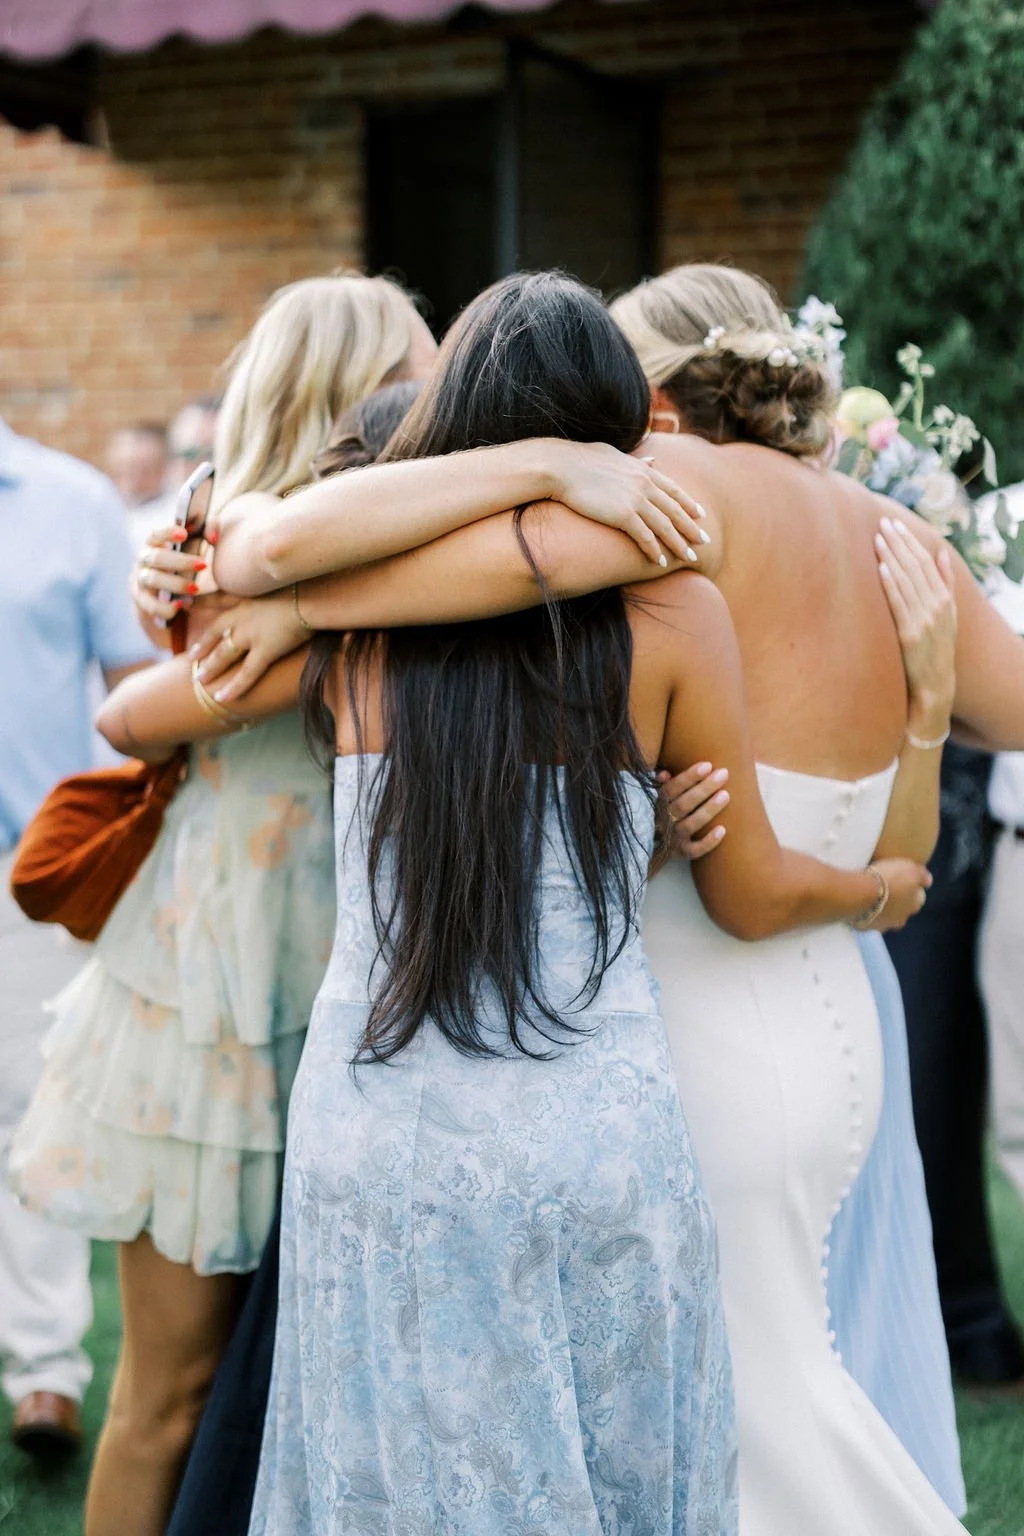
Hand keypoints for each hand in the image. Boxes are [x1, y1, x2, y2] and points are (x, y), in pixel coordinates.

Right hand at [133, 526, 217, 624]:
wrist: (168, 602)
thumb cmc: (185, 568)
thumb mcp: (195, 550)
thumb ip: (206, 534)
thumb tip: (213, 537)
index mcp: (154, 545)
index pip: (156, 535)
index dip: (167, 533)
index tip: (184, 534)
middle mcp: (143, 561)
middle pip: (156, 557)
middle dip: (180, 561)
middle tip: (203, 564)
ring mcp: (140, 581)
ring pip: (153, 579)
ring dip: (175, 583)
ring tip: (196, 589)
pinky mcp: (142, 603)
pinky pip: (150, 605)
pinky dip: (165, 606)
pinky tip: (181, 605)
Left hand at [191, 590, 307, 702]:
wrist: (314, 594)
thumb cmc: (307, 583)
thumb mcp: (282, 577)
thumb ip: (276, 584)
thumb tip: (283, 579)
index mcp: (247, 596)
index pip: (218, 599)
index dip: (202, 603)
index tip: (187, 605)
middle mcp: (243, 616)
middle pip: (216, 632)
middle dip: (203, 645)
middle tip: (191, 657)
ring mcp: (252, 634)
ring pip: (224, 654)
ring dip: (210, 667)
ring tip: (199, 680)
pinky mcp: (266, 651)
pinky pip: (247, 673)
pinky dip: (234, 686)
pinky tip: (222, 697)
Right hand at [546, 440, 710, 566]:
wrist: (561, 467)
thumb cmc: (580, 460)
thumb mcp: (614, 455)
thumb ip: (636, 461)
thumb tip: (651, 461)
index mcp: (643, 471)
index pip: (673, 490)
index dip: (689, 504)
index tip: (701, 515)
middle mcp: (645, 484)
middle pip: (675, 510)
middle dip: (691, 528)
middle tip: (704, 542)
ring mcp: (636, 499)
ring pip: (665, 526)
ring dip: (679, 544)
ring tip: (689, 558)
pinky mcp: (623, 515)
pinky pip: (645, 537)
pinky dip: (655, 550)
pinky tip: (661, 562)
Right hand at [658, 762, 729, 858]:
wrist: (650, 844)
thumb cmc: (662, 809)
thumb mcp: (657, 795)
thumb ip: (662, 783)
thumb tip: (664, 774)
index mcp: (656, 804)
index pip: (671, 789)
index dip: (689, 777)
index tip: (708, 765)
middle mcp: (662, 821)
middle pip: (683, 805)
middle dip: (704, 788)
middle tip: (723, 774)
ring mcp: (672, 838)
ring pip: (690, 825)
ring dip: (708, 810)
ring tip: (726, 795)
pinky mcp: (680, 853)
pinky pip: (694, 851)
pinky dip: (708, 842)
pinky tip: (723, 830)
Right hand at [862, 857, 931, 931]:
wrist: (861, 893)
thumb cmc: (888, 878)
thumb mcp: (910, 869)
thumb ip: (922, 876)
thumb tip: (928, 881)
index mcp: (914, 905)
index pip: (917, 899)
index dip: (910, 889)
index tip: (901, 881)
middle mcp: (901, 919)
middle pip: (901, 910)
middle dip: (896, 902)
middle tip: (885, 888)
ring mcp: (883, 925)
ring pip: (885, 917)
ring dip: (880, 909)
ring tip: (871, 896)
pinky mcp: (866, 927)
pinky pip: (867, 919)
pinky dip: (866, 912)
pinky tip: (860, 903)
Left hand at [876, 516, 956, 732]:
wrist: (935, 686)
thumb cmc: (936, 649)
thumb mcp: (948, 615)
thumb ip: (946, 583)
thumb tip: (941, 553)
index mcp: (944, 599)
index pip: (924, 562)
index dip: (909, 541)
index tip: (894, 524)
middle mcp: (936, 606)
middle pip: (914, 566)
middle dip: (898, 542)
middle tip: (882, 523)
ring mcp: (924, 619)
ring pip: (905, 581)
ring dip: (891, 557)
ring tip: (877, 538)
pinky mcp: (910, 634)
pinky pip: (899, 603)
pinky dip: (891, 583)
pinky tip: (881, 567)